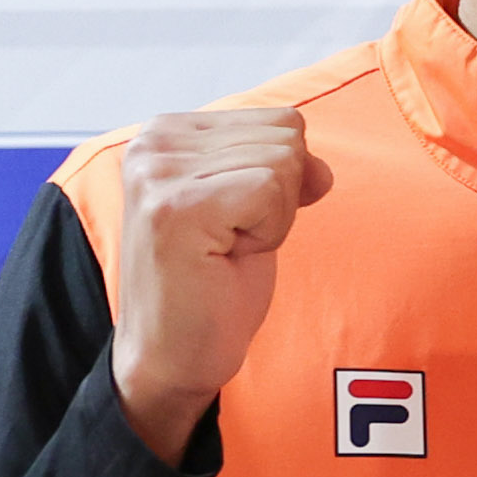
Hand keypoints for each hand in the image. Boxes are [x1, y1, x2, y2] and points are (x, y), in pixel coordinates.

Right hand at [109, 105, 329, 461]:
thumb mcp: (253, 213)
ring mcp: (160, 173)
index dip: (281, 181)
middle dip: (278, 199)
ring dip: (272, 218)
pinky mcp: (176, 207)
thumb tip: (321, 168)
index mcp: (167, 133)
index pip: (278, 121)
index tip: (235, 222)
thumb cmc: (210, 288)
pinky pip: (272, 191)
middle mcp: (155, 142)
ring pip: (282, 162)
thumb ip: (282, 172)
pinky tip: (227, 258)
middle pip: (284, 136)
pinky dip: (269, 232)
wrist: (171, 356)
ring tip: (224, 250)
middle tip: (230, 243)